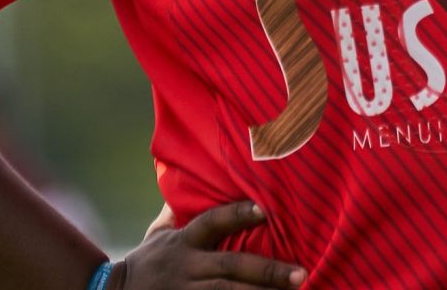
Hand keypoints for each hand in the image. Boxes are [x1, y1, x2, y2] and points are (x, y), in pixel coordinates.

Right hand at [118, 200, 305, 288]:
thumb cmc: (146, 262)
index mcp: (183, 243)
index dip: (236, 215)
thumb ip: (178, 210)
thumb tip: (187, 172)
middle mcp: (186, 268)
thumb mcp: (158, 234)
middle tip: (301, 274)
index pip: (211, 223)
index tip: (263, 210)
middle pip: (230, 268)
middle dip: (266, 272)